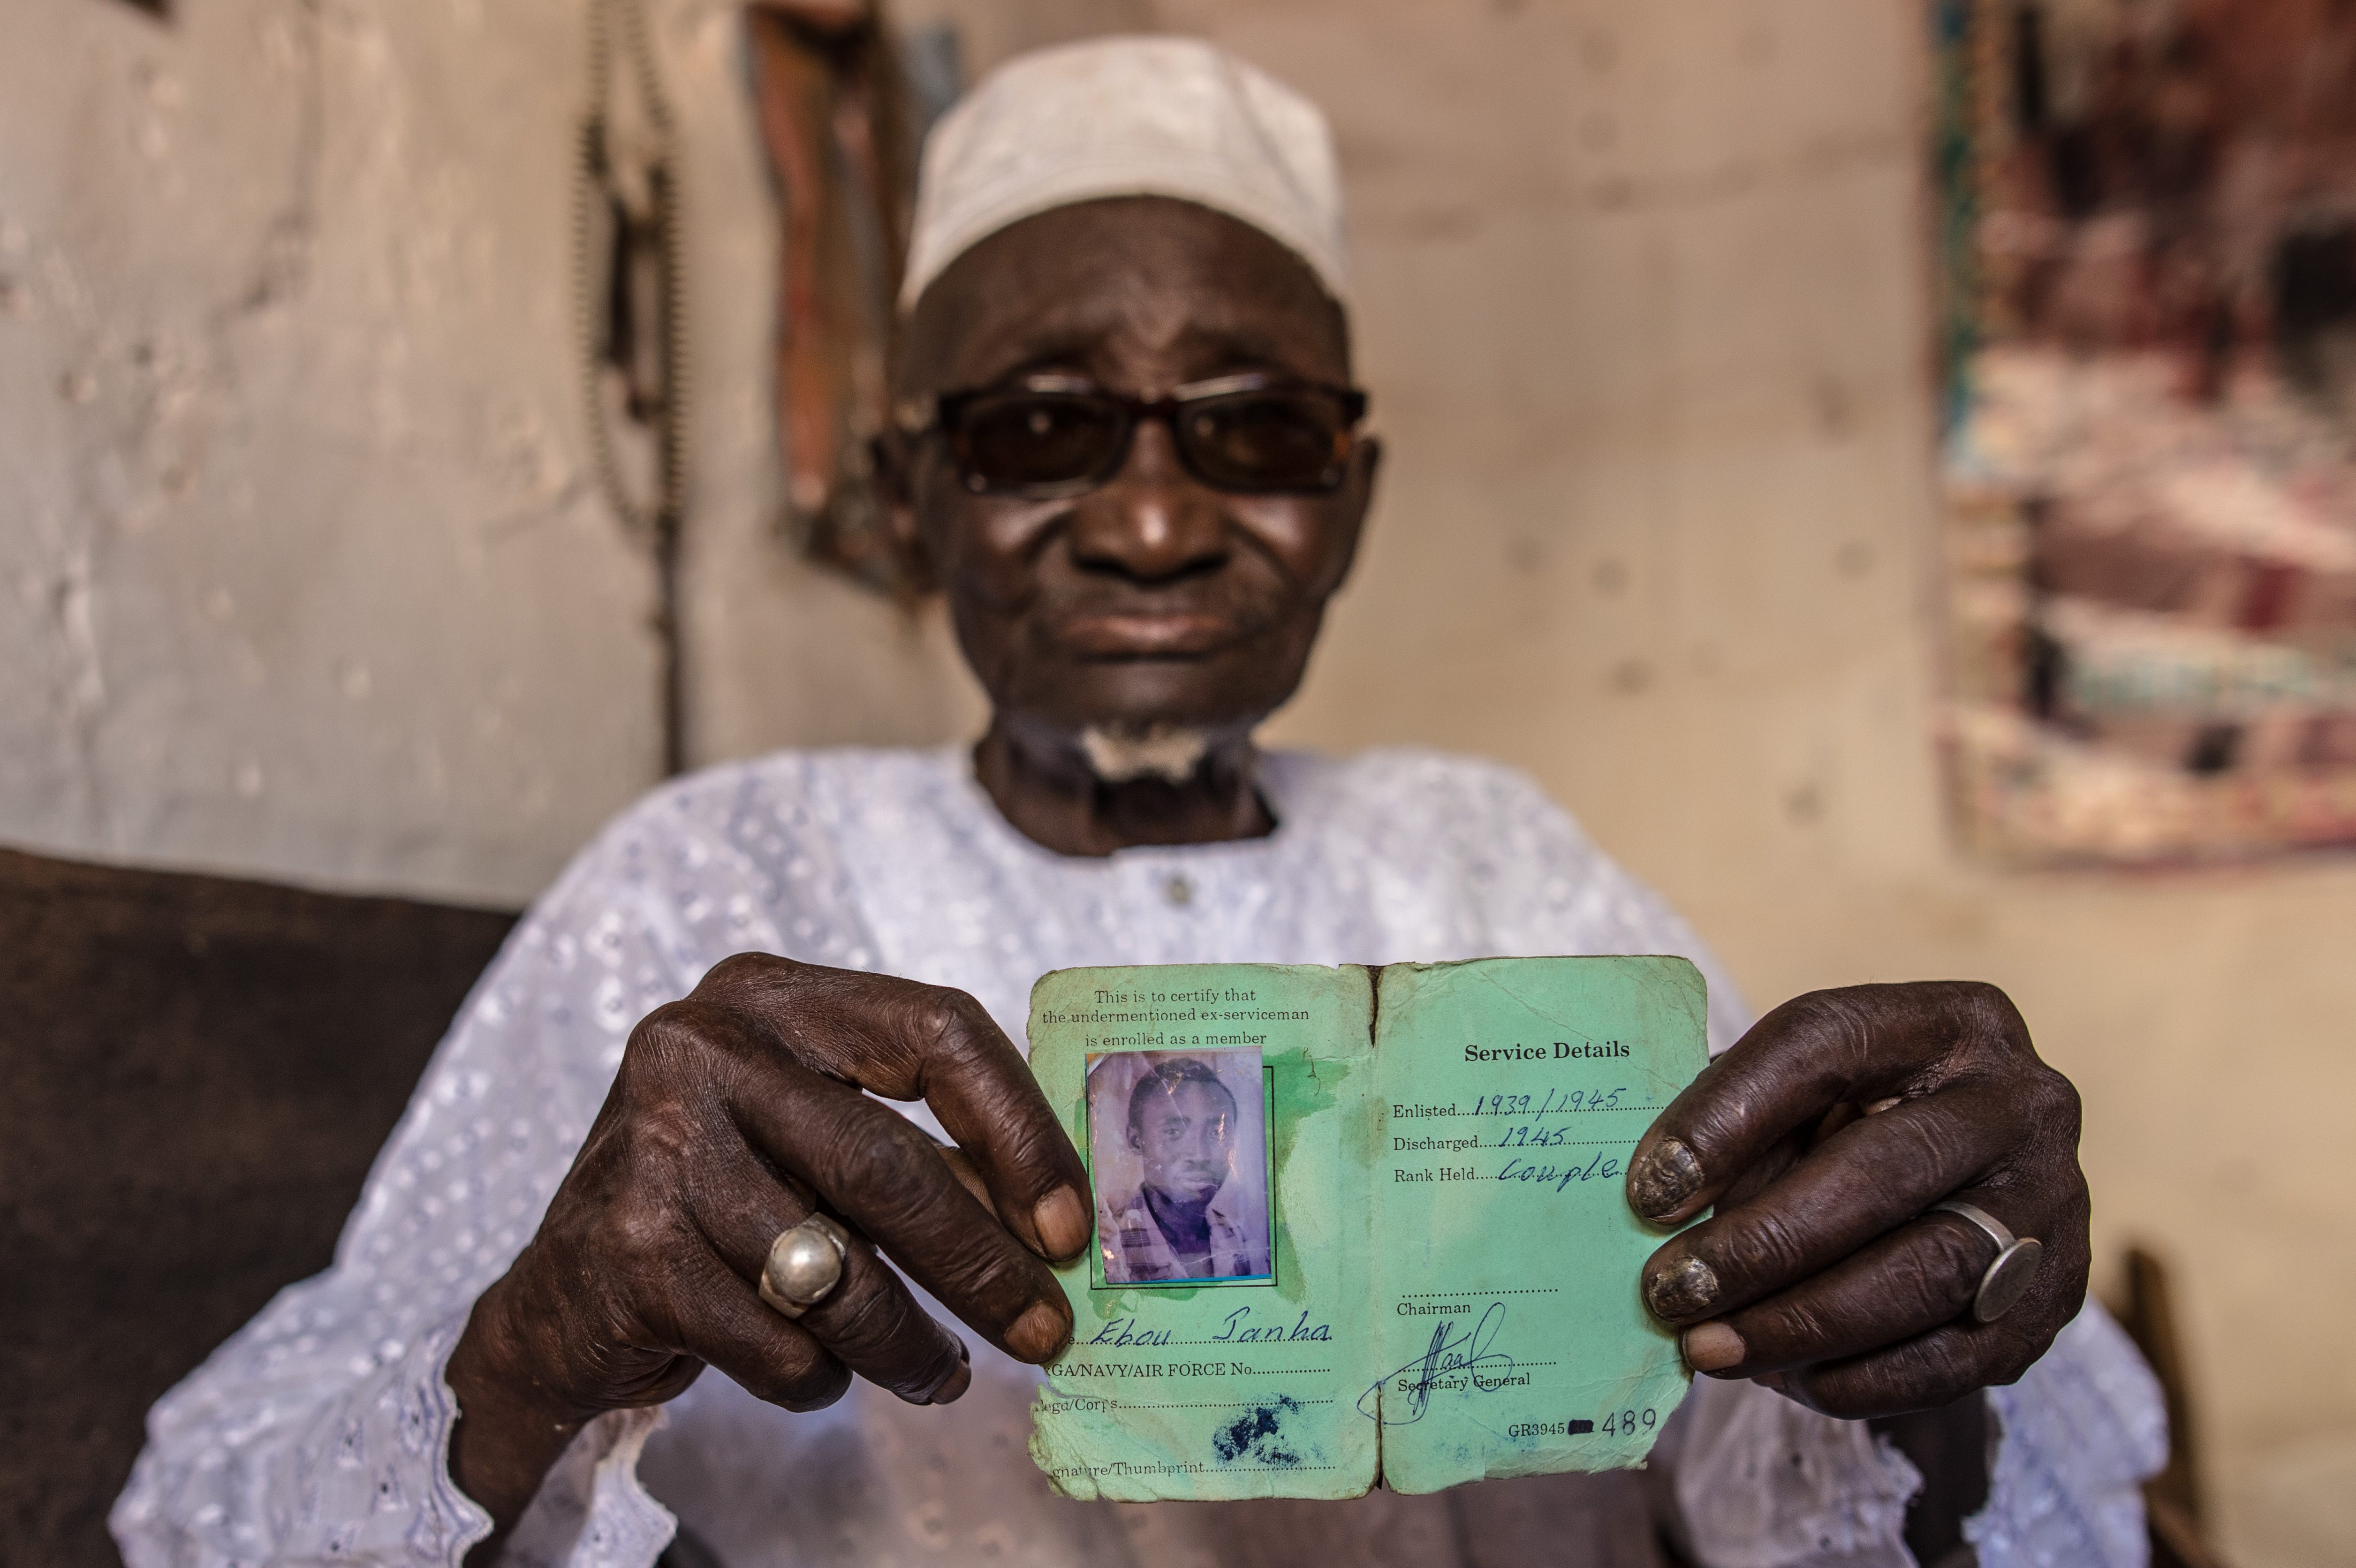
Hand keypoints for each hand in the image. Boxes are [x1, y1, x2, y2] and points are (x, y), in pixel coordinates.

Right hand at [445, 955, 1090, 1543]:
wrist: (561, 1300)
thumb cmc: (724, 1204)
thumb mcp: (815, 1143)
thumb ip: (925, 1153)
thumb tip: (1060, 1225)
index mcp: (772, 995)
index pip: (937, 1029)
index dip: (1020, 1130)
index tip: (1070, 1225)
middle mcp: (704, 1046)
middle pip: (888, 1162)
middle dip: (984, 1265)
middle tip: (1046, 1332)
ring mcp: (658, 1144)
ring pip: (836, 1270)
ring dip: (909, 1343)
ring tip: (942, 1375)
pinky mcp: (631, 1248)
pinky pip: (777, 1339)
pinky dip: (822, 1376)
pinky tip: (827, 1375)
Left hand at [1623, 981, 2088, 1417]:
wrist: (1971, 1187)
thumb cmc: (1849, 1127)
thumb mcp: (1801, 1098)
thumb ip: (1742, 1133)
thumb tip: (1661, 1204)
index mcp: (1946, 1022)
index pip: (1822, 1045)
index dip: (1726, 1118)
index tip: (1647, 1190)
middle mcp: (2018, 1100)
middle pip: (1881, 1172)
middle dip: (1762, 1244)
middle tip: (1669, 1290)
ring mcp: (2052, 1200)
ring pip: (1922, 1274)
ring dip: (1800, 1323)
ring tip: (1708, 1347)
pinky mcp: (2058, 1297)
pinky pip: (1956, 1356)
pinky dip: (1861, 1378)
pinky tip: (1787, 1379)